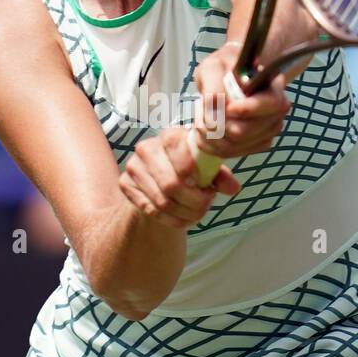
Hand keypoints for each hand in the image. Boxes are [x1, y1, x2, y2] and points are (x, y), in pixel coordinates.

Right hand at [120, 124, 240, 228]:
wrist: (161, 183)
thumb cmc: (190, 172)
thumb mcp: (208, 171)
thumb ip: (221, 176)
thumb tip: (233, 188)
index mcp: (170, 136)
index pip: (178, 149)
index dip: (193, 173)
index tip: (208, 189)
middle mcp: (146, 148)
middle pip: (171, 184)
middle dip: (193, 202)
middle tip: (205, 206)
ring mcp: (133, 166)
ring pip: (162, 201)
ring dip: (184, 213)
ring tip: (197, 214)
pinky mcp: (124, 184)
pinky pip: (151, 210)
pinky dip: (172, 220)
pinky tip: (183, 219)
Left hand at [190, 41, 291, 161]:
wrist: (227, 78)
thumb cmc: (223, 69)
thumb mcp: (214, 67)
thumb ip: (214, 83)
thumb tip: (216, 103)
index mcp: (274, 88)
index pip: (271, 105)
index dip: (245, 109)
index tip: (226, 105)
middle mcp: (275, 113)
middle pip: (243, 132)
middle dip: (215, 122)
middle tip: (203, 107)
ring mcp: (266, 133)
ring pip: (232, 146)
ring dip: (209, 133)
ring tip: (202, 115)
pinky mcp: (253, 146)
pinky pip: (228, 153)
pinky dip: (209, 143)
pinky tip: (204, 128)